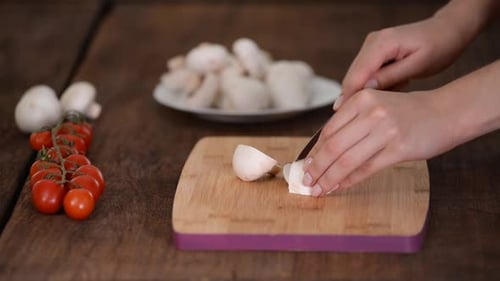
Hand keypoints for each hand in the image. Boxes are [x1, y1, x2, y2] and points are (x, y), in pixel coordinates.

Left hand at [302, 88, 458, 196]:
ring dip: (329, 178)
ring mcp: (385, 130)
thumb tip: (322, 150)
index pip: (328, 130)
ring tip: (317, 190)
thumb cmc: (407, 112)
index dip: (313, 152)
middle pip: (333, 146)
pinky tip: (337, 188)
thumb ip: (352, 122)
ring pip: (346, 160)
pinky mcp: (398, 149)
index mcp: (361, 99)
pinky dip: (348, 181)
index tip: (304, 166)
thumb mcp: (377, 105)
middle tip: (305, 182)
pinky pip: (365, 169)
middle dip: (316, 168)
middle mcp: (371, 112)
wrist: (445, 112)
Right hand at [337, 16, 469, 109]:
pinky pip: (366, 74)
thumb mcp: (417, 66)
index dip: (349, 98)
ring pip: (358, 77)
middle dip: (352, 100)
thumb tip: (364, 91)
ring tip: (371, 112)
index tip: (348, 120)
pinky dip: (372, 88)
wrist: (448, 31)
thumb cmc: (439, 47)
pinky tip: (384, 97)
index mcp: (382, 42)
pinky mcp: (375, 52)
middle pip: (352, 76)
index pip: (356, 75)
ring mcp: (372, 46)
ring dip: (362, 95)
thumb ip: (390, 77)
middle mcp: (372, 42)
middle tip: (356, 123)